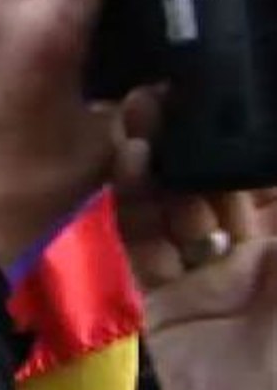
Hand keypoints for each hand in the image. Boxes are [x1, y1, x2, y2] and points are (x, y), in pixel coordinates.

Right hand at [113, 87, 276, 389]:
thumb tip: (267, 134)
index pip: (257, 174)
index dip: (234, 132)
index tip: (208, 88)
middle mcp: (250, 253)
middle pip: (211, 183)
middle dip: (187, 138)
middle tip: (161, 89)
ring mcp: (203, 276)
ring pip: (170, 206)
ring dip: (153, 160)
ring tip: (137, 109)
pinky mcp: (163, 300)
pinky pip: (141, 243)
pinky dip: (130, 200)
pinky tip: (127, 160)